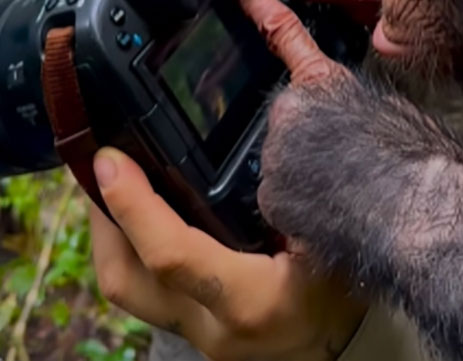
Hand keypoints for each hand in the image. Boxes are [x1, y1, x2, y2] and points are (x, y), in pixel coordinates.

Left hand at [90, 150, 365, 360]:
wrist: (353, 347)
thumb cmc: (349, 284)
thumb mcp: (335, 237)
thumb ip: (301, 194)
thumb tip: (268, 135)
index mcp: (249, 301)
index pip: (171, 255)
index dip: (134, 205)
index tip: (111, 159)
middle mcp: (212, 327)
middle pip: (126, 279)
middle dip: (101, 218)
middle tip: (99, 162)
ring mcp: (199, 335)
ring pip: (128, 289)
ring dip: (110, 232)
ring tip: (110, 180)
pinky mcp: (195, 330)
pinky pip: (145, 290)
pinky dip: (133, 246)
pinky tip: (141, 210)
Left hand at [234, 0, 458, 275]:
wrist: (422, 204)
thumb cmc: (421, 159)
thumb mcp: (384, 110)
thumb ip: (344, 107)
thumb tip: (338, 126)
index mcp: (324, 79)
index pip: (282, 31)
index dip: (257, 4)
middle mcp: (291, 109)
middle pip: (286, 125)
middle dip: (306, 144)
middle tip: (345, 166)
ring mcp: (276, 152)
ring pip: (282, 168)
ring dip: (306, 181)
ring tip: (349, 194)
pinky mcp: (271, 194)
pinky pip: (280, 204)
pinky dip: (299, 213)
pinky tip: (334, 215)